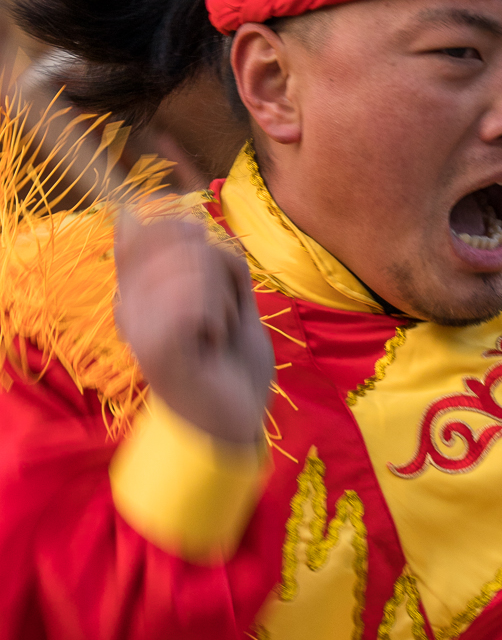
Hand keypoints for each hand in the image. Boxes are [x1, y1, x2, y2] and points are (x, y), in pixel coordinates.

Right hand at [114, 208, 273, 445]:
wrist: (235, 421)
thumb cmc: (232, 363)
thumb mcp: (232, 298)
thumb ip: (209, 257)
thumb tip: (180, 218)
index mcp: (137, 288)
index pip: (156, 225)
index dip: (196, 244)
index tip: (211, 290)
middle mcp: (128, 300)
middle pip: (186, 237)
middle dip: (223, 275)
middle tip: (218, 321)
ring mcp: (137, 321)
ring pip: (197, 262)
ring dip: (226, 300)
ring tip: (215, 336)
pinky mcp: (154, 344)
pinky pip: (197, 295)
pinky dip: (222, 318)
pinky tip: (212, 347)